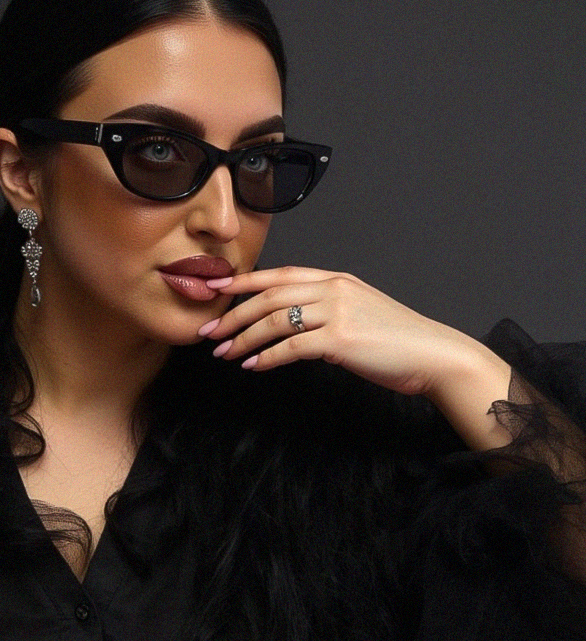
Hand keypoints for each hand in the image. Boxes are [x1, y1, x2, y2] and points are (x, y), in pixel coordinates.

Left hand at [199, 266, 512, 448]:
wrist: (433, 354)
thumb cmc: (397, 341)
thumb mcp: (359, 312)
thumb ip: (327, 310)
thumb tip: (294, 325)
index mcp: (336, 280)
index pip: (280, 274)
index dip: (243, 281)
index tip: (216, 290)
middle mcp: (333, 289)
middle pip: (269, 295)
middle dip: (232, 314)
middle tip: (207, 332)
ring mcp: (337, 312)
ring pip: (275, 320)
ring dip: (243, 338)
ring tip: (223, 353)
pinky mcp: (340, 339)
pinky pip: (291, 347)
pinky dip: (266, 357)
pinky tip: (251, 366)